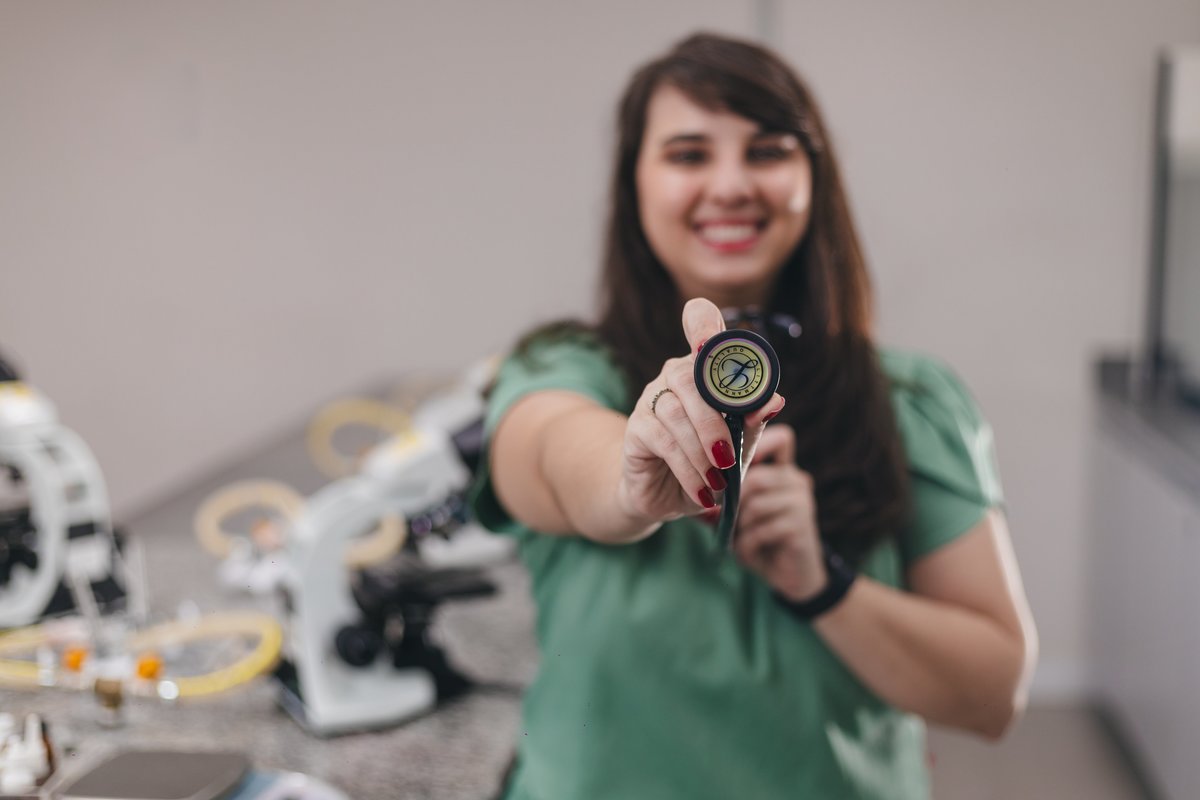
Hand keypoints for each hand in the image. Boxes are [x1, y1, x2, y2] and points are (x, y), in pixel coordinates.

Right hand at [617, 298, 784, 524]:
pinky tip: (700, 489)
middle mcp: (674, 375)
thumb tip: (775, 400)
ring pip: (675, 412)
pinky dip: (686, 468)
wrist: (667, 495)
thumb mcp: (739, 445)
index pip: (698, 323)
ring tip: (717, 479)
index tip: (707, 340)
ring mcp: (651, 399)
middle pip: (689, 377)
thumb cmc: (709, 462)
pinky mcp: (636, 428)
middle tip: (729, 456)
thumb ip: (754, 421)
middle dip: (713, 420)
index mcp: (704, 367)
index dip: (702, 322)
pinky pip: (663, 441)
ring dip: (701, 451)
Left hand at [734, 423, 826, 599]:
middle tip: (726, 520)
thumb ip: (721, 495)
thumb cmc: (760, 539)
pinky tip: (748, 550)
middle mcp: (796, 479)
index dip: (759, 440)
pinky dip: (748, 543)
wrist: (791, 576)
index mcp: (783, 470)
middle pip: (755, 477)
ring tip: (738, 537)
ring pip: (755, 503)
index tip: (731, 457)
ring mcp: (802, 501)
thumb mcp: (738, 514)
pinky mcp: (802, 525)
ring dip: (740, 526)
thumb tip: (691, 481)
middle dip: (734, 502)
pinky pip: (762, 528)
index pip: (780, 438)